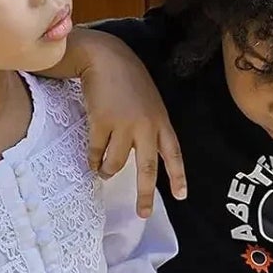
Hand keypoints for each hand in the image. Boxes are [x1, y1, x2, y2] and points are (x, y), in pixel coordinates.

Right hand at [76, 32, 186, 216]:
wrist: (106, 58)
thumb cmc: (128, 79)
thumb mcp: (150, 102)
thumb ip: (150, 127)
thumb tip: (139, 157)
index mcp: (161, 121)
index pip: (174, 154)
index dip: (178, 176)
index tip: (181, 196)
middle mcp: (145, 127)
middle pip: (147, 170)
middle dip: (145, 195)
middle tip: (143, 214)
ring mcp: (123, 125)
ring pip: (115, 165)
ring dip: (107, 172)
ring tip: (103, 172)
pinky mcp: (101, 123)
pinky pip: (96, 153)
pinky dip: (93, 160)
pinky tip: (91, 160)